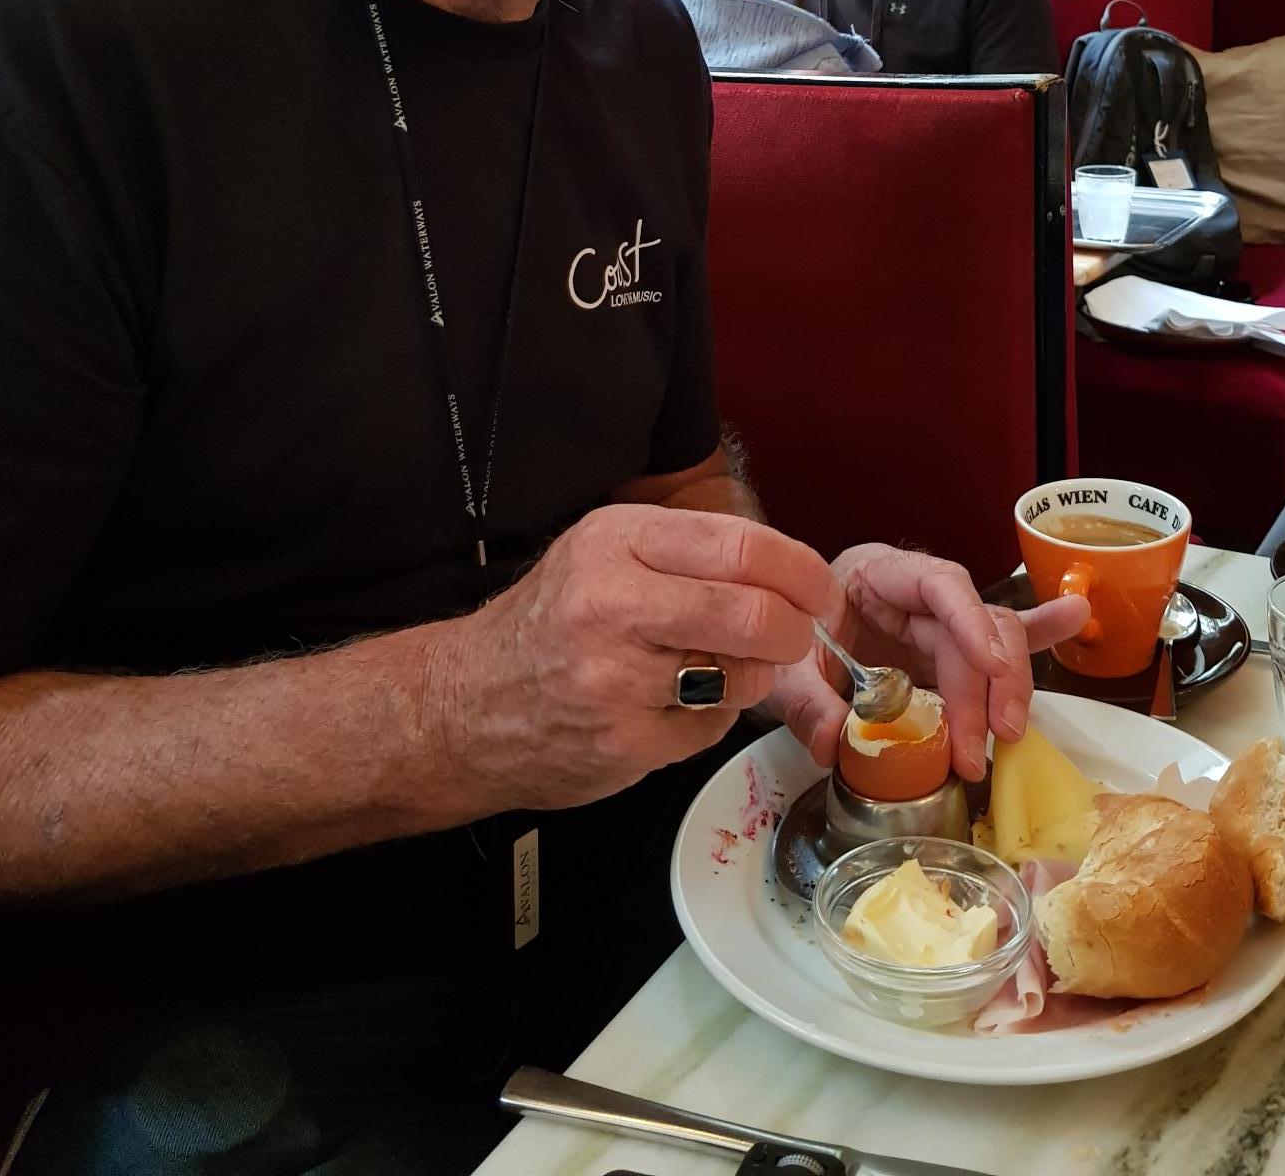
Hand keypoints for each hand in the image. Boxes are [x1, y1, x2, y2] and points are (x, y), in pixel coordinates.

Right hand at [425, 505, 831, 814]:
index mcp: (615, 541)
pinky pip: (711, 727)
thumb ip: (688, 552)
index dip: (801, 571)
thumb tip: (789, 570)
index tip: (821, 589)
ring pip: (743, 674)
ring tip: (711, 668)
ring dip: (750, 675)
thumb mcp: (602, 553)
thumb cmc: (550, 623)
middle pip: (754, 613)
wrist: (463, 706)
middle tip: (797, 634)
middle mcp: (612, 602)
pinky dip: (710, 718)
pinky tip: (668, 707)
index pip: (741, 546)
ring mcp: (616, 679)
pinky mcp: (623, 743)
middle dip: (795, 628)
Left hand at [764, 543, 1089, 782]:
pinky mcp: (945, 652)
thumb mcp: (781, 669)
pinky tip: (1074, 620)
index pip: (936, 583)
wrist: (771, 637)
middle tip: (982, 747)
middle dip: (985, 687)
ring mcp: (934, 622)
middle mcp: (914, 593)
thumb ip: (806, 703)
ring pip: (992, 644)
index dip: (969, 621)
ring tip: (1008, 736)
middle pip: (972, 626)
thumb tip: (835, 747)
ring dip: (1005, 692)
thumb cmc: (780, 636)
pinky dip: (1036, 636)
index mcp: (873, 574)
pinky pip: (995, 646)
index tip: (990, 666)